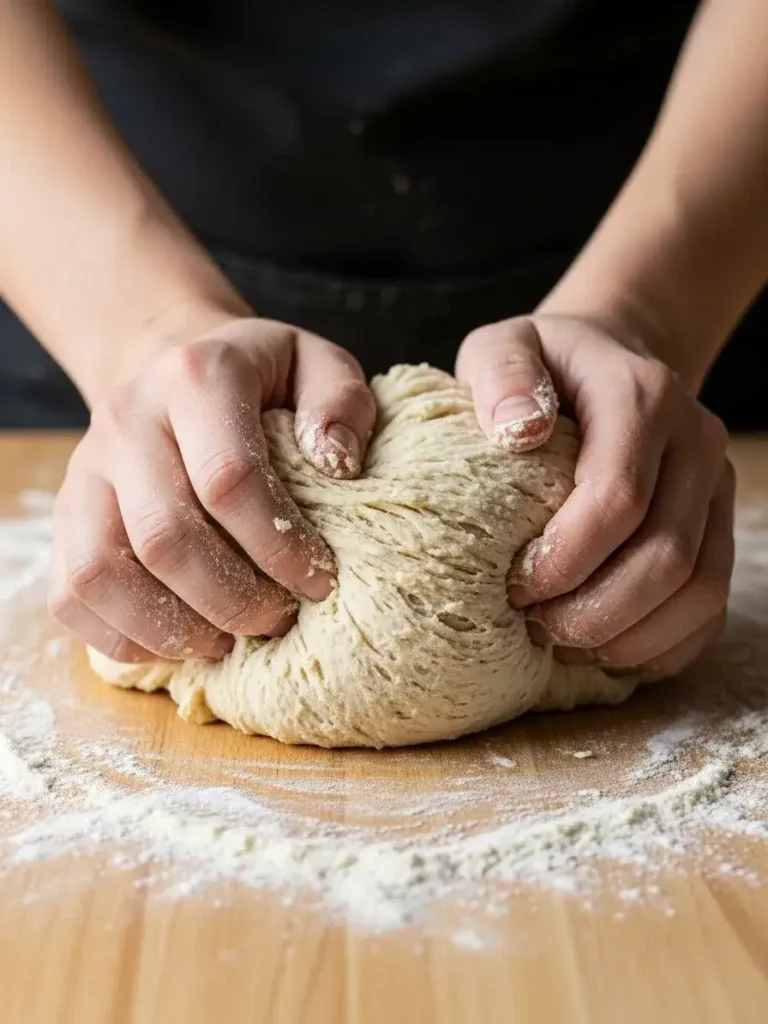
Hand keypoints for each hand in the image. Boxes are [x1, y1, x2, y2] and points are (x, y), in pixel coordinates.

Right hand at [49, 316, 375, 662]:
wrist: (169, 364)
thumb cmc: (258, 380)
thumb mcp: (316, 365)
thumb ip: (341, 400)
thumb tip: (337, 463)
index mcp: (195, 377)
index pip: (230, 479)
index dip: (279, 546)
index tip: (320, 582)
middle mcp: (127, 420)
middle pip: (166, 536)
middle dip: (233, 600)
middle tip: (278, 620)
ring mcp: (84, 471)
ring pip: (103, 573)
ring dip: (173, 629)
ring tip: (228, 641)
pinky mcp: (63, 515)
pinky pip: (70, 595)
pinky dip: (123, 636)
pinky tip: (179, 643)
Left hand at [456, 313, 733, 675]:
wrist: (611, 360)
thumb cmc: (547, 366)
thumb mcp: (506, 344)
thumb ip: (501, 373)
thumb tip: (516, 432)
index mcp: (644, 397)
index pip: (619, 497)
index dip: (567, 557)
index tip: (515, 586)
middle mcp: (697, 443)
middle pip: (667, 556)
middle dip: (595, 612)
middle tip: (535, 629)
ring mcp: (716, 489)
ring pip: (699, 591)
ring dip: (629, 638)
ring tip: (564, 647)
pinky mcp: (720, 527)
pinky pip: (711, 607)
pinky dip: (661, 645)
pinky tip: (605, 651)